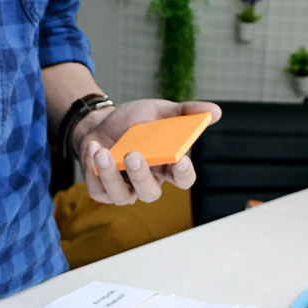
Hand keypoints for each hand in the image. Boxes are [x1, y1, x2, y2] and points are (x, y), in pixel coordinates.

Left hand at [74, 99, 221, 204]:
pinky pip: (98, 190)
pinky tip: (93, 147)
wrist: (102, 125)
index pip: (183, 179)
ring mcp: (124, 189)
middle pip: (151, 193)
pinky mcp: (102, 191)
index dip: (184, 174)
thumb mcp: (160, 110)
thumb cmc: (134, 122)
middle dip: (141, 177)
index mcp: (166, 166)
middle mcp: (147, 182)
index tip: (181, 161)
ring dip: (111, 175)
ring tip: (103, 152)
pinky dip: (92, 169)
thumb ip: (185, 112)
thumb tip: (215, 112)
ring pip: (122, 197)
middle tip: (134, 155)